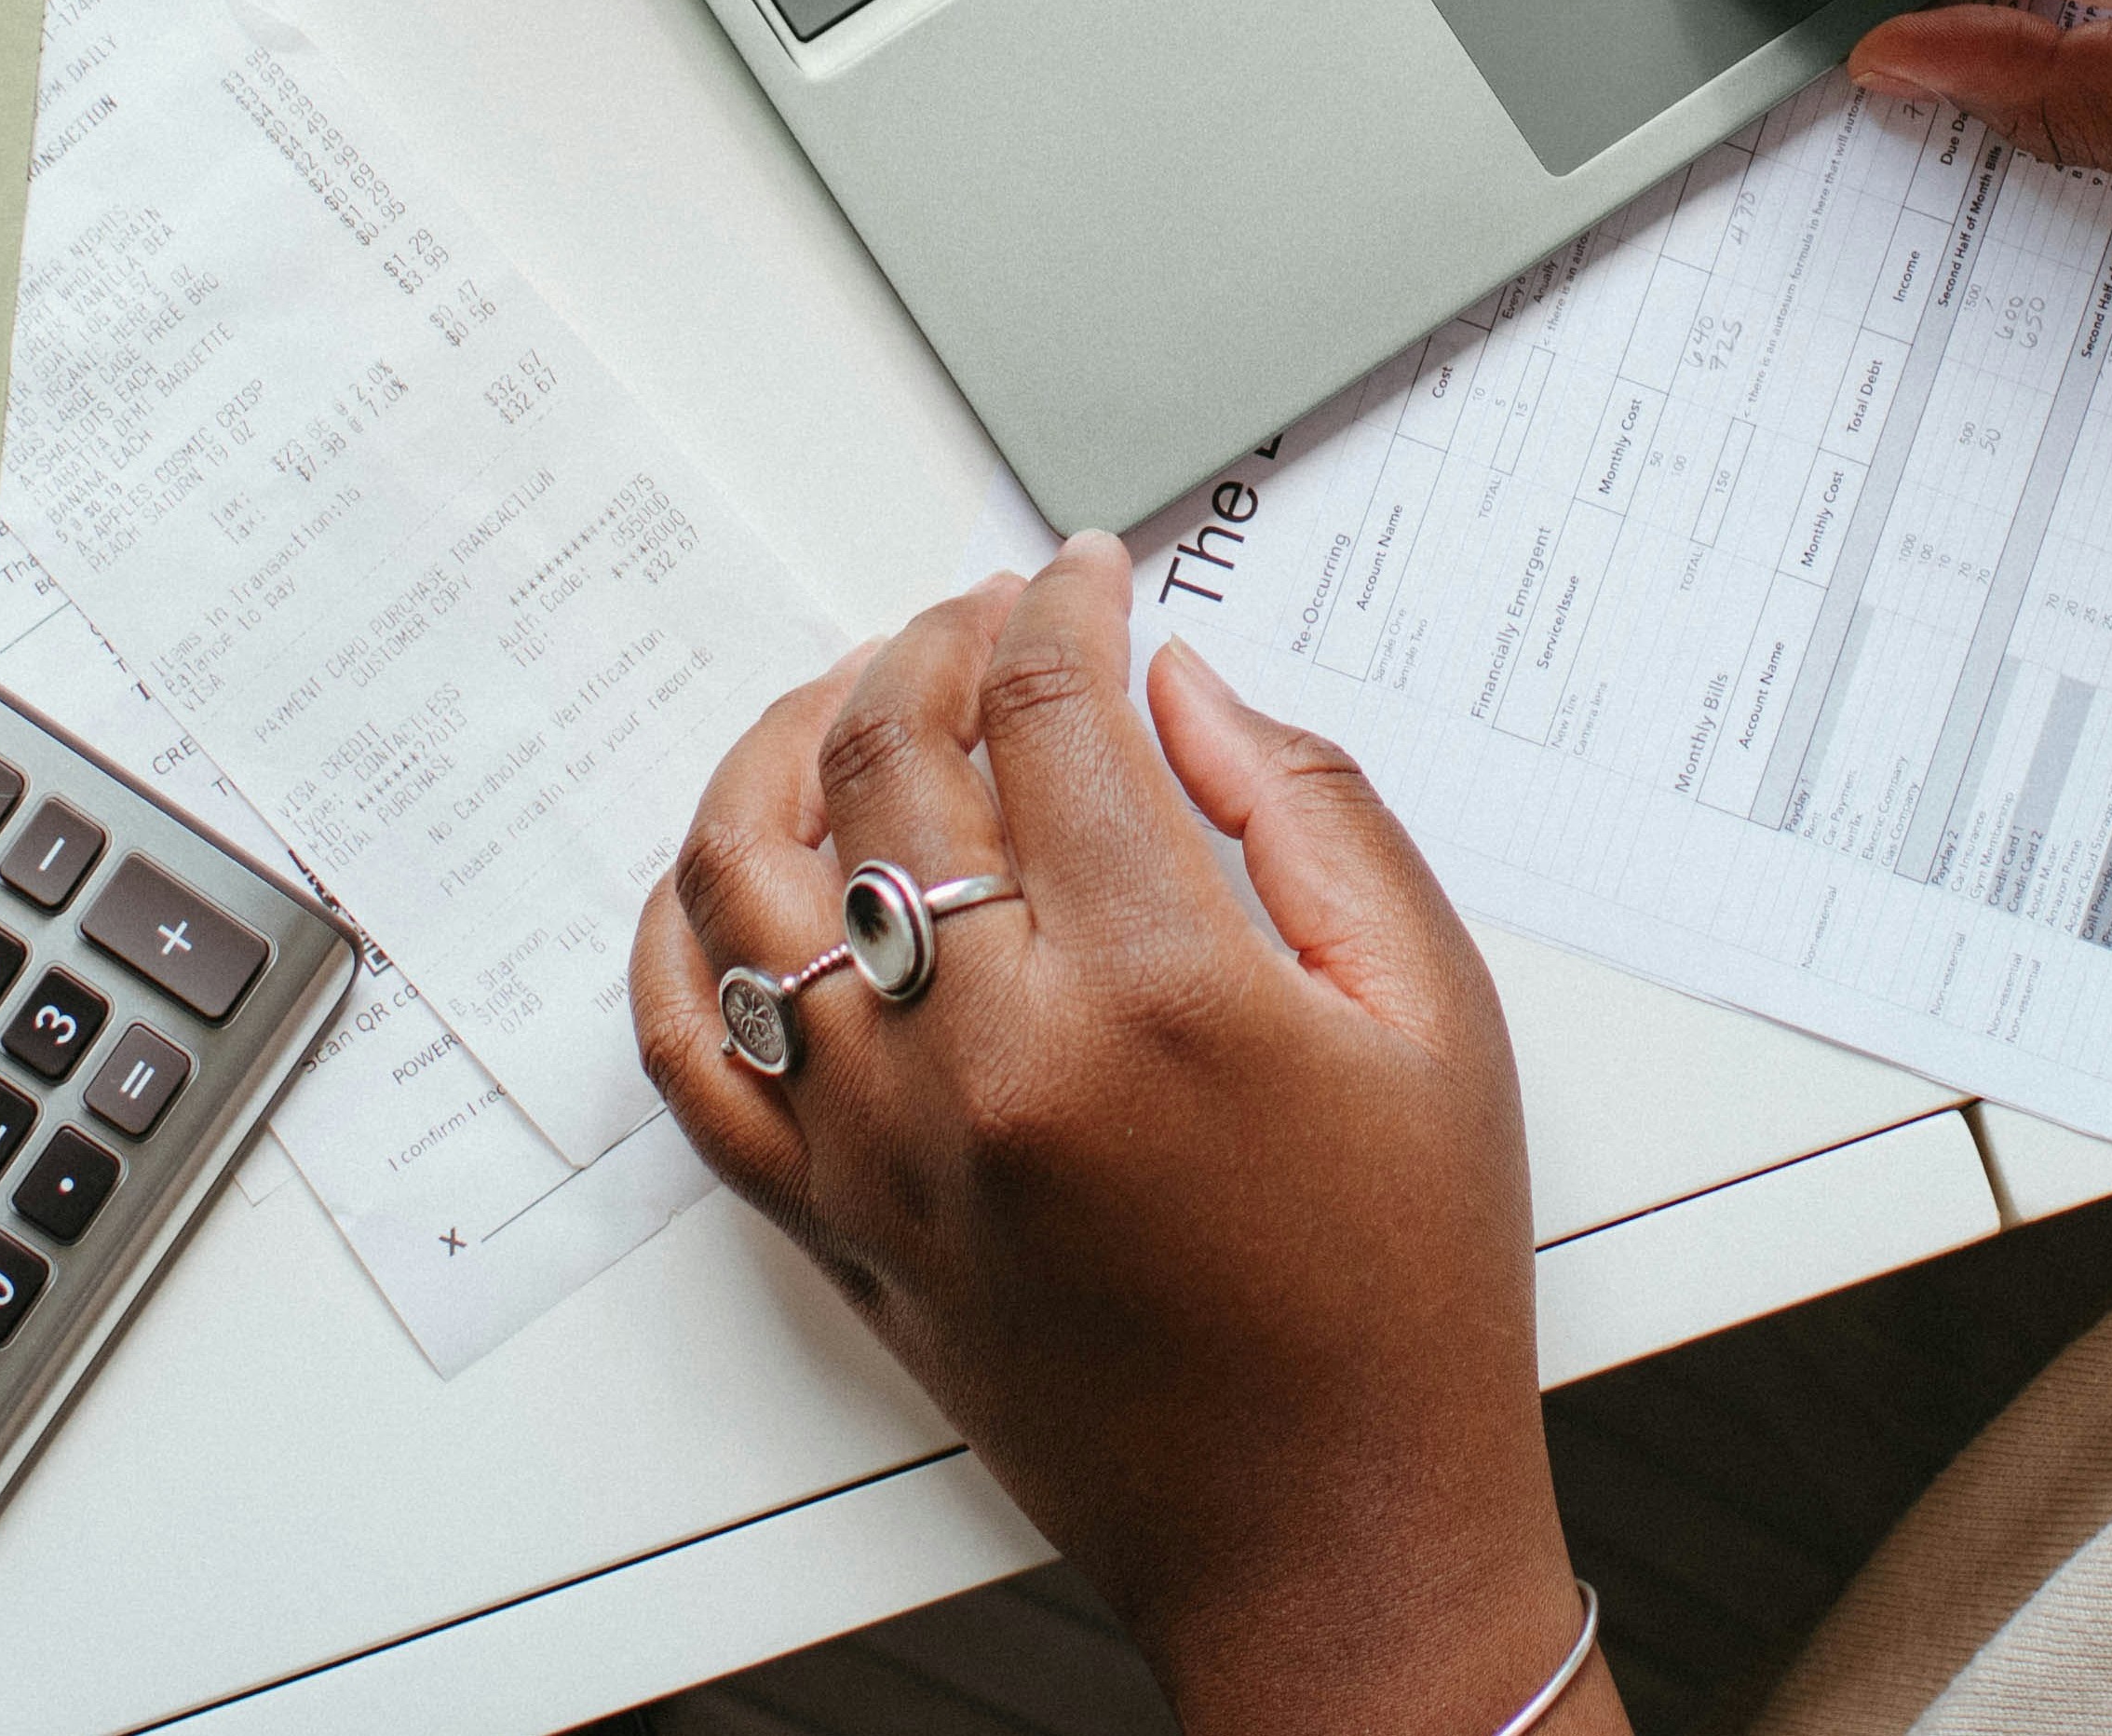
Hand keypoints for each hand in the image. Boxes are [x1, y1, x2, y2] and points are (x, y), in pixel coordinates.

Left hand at [631, 537, 1593, 1735]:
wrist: (1332, 1536)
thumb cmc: (1403, 1291)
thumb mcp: (1433, 1016)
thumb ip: (1309, 813)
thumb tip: (1178, 687)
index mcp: (1155, 993)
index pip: (1046, 712)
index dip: (1059, 607)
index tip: (1086, 577)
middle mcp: (987, 1062)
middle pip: (886, 764)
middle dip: (932, 645)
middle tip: (988, 619)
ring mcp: (883, 1149)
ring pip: (745, 882)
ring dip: (783, 750)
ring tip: (850, 704)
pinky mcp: (834, 1227)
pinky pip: (687, 1057)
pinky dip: (679, 940)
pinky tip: (732, 873)